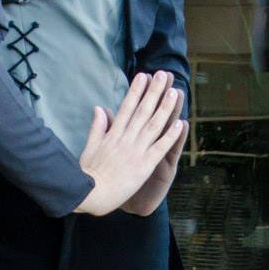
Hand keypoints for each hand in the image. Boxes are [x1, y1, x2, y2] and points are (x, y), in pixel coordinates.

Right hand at [74, 71, 185, 215]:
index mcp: (113, 135)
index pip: (127, 108)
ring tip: (175, 92)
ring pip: (154, 125)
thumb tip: (99, 108)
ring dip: (165, 108)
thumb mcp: (90, 146)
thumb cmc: (88, 174)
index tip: (144, 76)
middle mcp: (126, 139)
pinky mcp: (144, 166)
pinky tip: (180, 124)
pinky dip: (170, 136)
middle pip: (143, 111)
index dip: (136, 91)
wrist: (90, 194)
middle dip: (154, 91)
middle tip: (164, 75)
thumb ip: (97, 127)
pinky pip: (160, 148)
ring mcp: (136, 151)